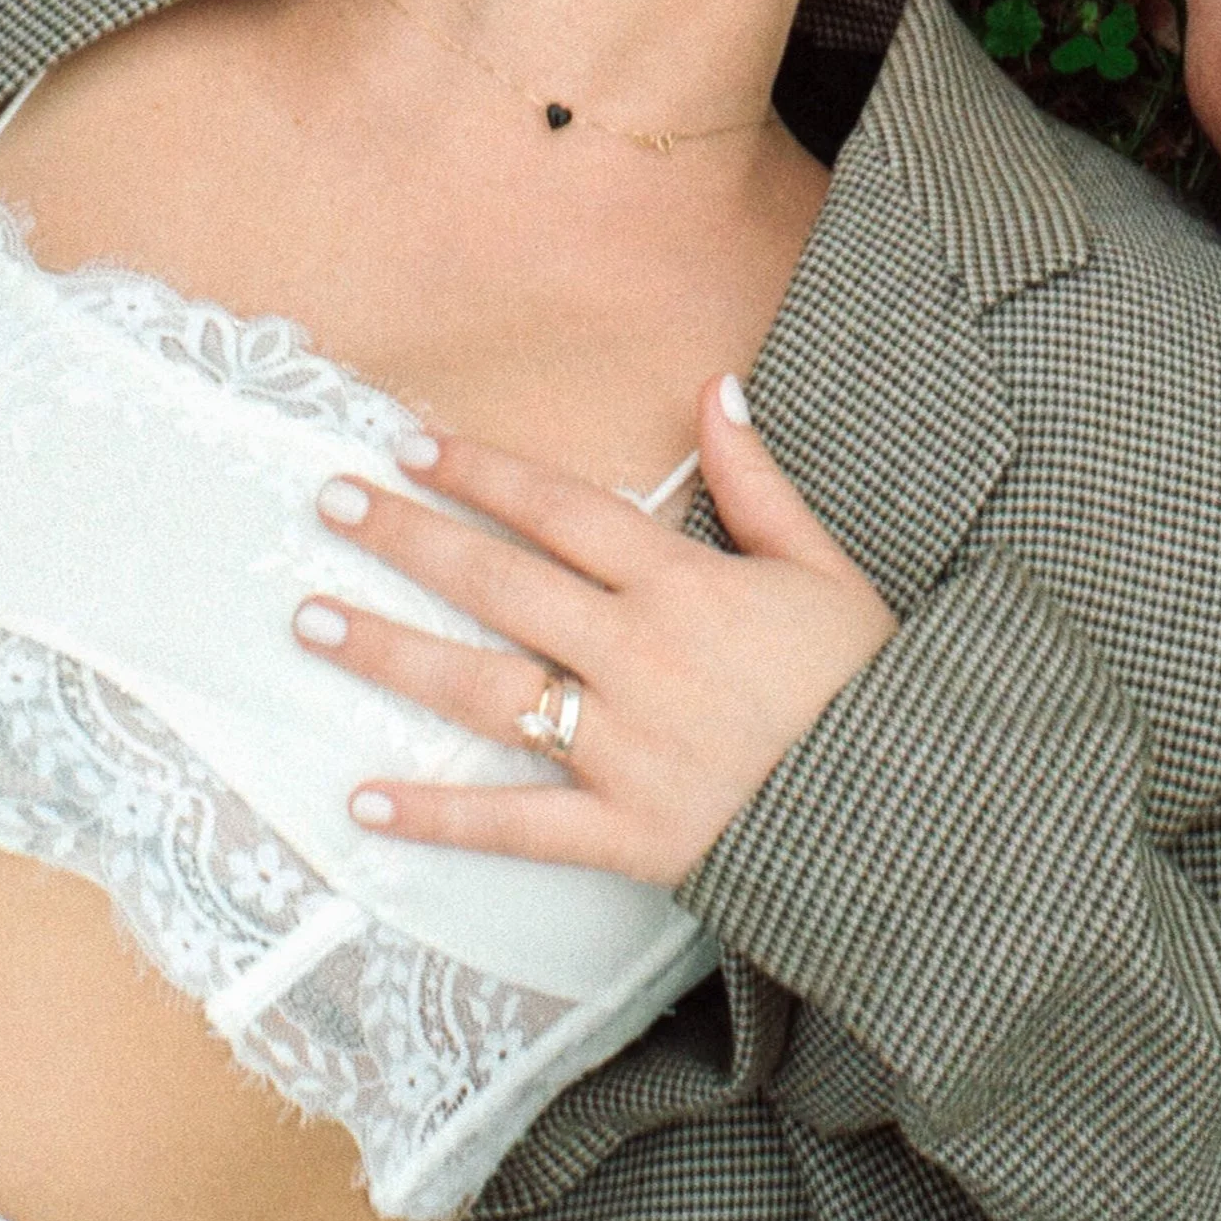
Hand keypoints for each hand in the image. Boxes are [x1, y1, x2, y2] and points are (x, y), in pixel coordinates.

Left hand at [292, 379, 899, 889]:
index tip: (409, 445)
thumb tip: (715, 387)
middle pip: (502, 585)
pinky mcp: (627, 834)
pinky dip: (438, 819)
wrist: (909, 807)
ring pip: (487, 692)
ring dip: (391, 653)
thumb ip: (756, 480)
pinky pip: (517, 827)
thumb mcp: (822, 565)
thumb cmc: (865, 680)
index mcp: (685, 586)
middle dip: (409, 539)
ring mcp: (627, 749)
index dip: (482, 474)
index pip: (562, 511)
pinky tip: (362, 802)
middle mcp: (641, 657)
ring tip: (310, 621)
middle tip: (329, 504)